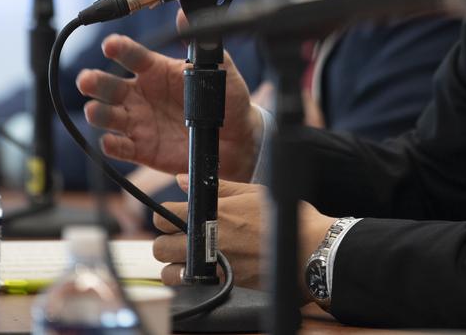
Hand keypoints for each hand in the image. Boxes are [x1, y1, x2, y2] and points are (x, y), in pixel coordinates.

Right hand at [76, 33, 262, 181]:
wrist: (237, 138)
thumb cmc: (225, 98)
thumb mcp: (219, 68)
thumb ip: (201, 46)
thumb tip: (184, 15)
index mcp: (157, 71)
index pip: (133, 56)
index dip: (120, 49)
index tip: (110, 45)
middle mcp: (141, 94)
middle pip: (110, 86)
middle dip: (95, 82)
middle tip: (86, 80)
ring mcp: (139, 122)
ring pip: (109, 116)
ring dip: (98, 113)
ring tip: (93, 110)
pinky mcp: (142, 149)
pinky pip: (121, 148)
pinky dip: (112, 146)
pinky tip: (109, 142)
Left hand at [152, 176, 337, 297]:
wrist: (307, 248)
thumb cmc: (282, 217)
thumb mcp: (251, 192)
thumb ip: (216, 187)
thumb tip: (183, 179)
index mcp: (210, 213)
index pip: (164, 215)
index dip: (168, 216)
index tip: (177, 218)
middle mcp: (205, 241)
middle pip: (159, 246)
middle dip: (167, 242)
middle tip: (183, 240)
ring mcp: (212, 264)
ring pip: (169, 272)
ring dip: (175, 266)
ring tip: (190, 260)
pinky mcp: (223, 282)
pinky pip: (190, 286)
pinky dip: (191, 281)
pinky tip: (204, 272)